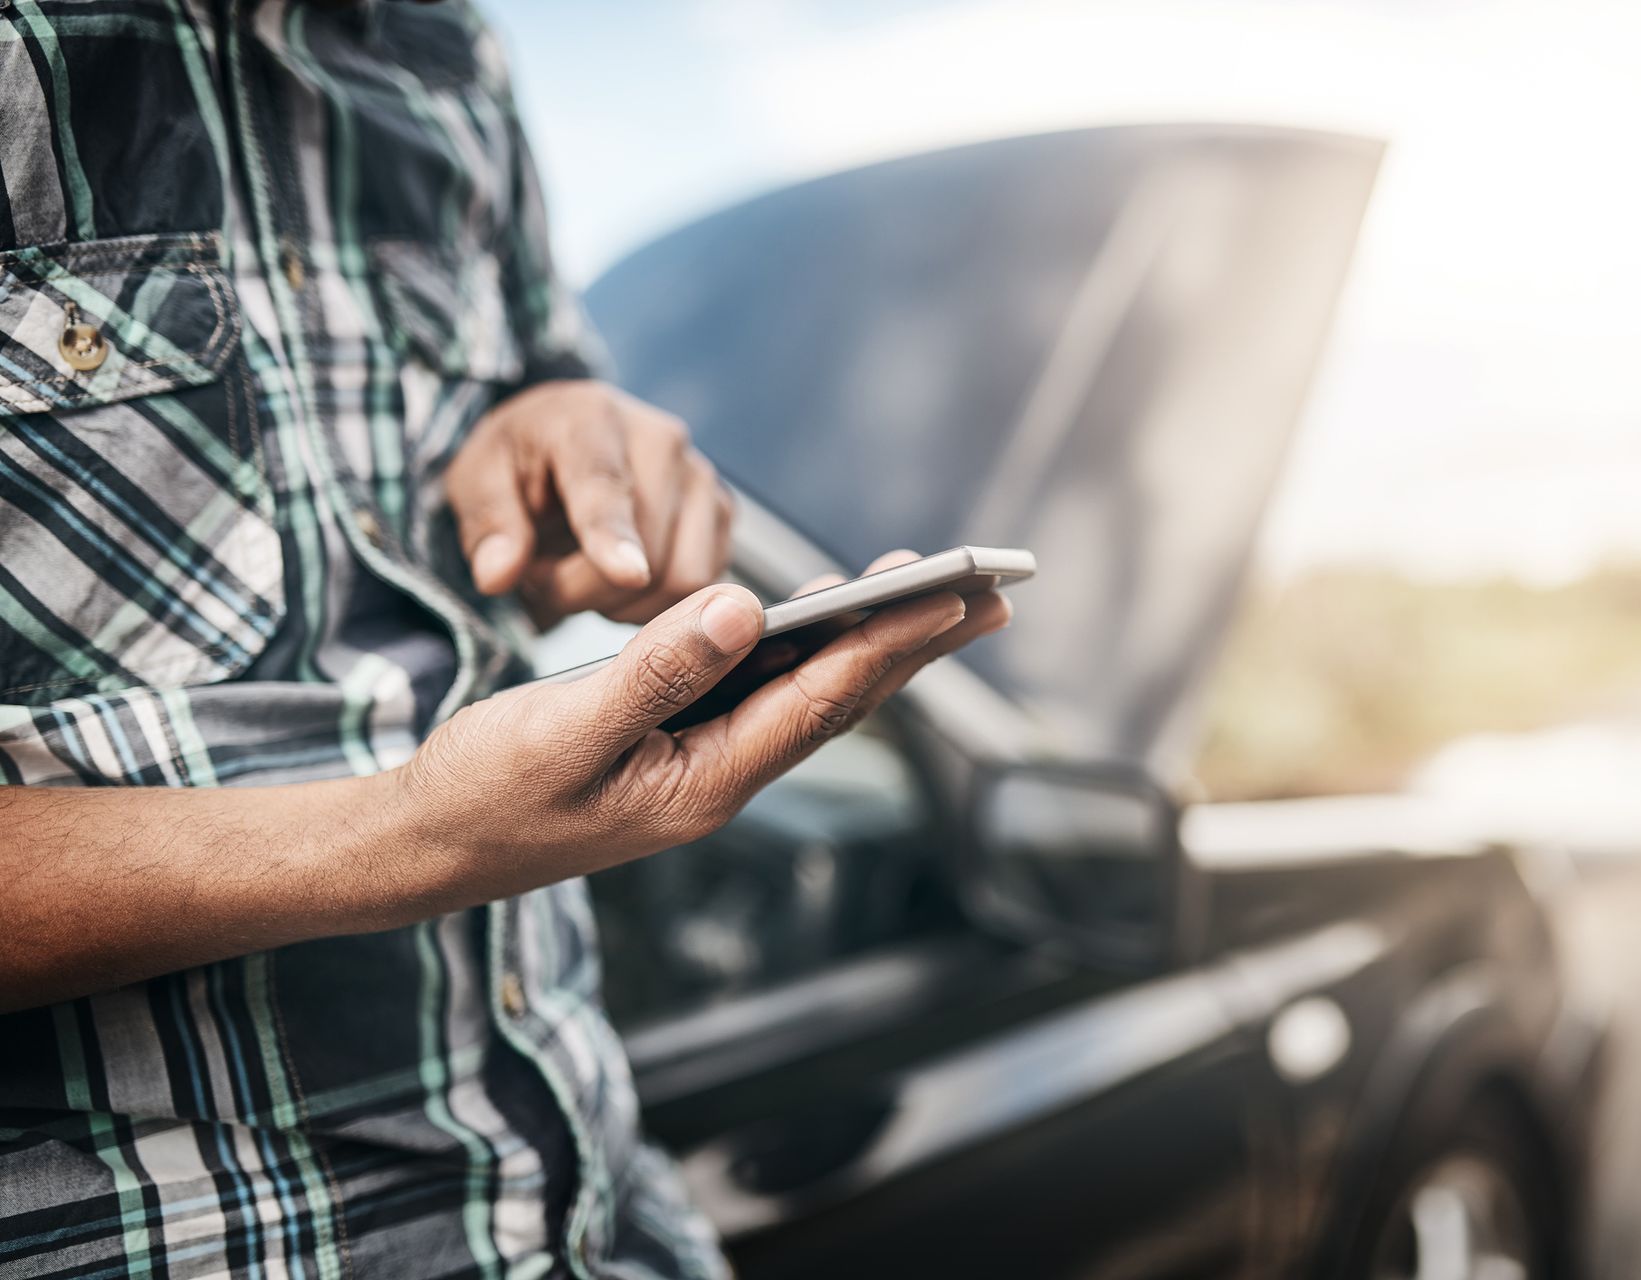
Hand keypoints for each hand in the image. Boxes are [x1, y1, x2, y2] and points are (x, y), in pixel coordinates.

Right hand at [393, 568, 1010, 904]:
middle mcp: (722, 776)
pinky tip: (818, 611)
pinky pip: (759, 692)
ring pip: (806, 694)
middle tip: (990, 592)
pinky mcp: (676, 746)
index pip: (822, 699)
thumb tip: (743, 606)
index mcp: (707, 780)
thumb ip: (653, 671)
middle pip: (840, 699)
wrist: (430, 846)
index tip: (953, 595)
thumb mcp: (563, 731)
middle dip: (914, 643)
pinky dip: (800, 647)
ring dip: (869, 642)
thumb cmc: (486, 793)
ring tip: (933, 591)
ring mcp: (702, 764)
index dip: (892, 641)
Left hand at [444, 380, 731, 626]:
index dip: (615, 536)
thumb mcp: (477, 481)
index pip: (606, 488)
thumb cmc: (521, 460)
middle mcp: (662, 441)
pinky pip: (699, 588)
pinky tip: (620, 576)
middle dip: (585, 591)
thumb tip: (499, 575)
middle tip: (544, 578)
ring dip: (623, 602)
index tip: (627, 574)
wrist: (565, 440)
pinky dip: (655, 601)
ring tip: (583, 575)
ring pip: (682, 580)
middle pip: (647, 555)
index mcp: (591, 419)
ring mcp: (701, 477)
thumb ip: (489, 526)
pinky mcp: (722, 513)